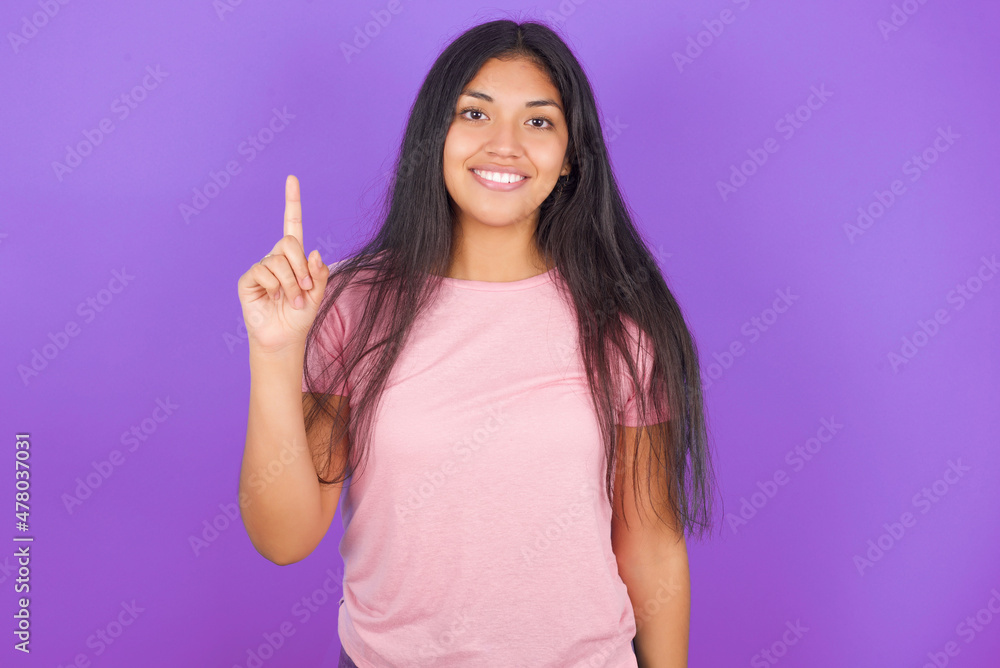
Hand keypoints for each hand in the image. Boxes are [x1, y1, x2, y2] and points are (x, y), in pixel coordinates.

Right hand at [237, 174, 329, 354]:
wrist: (284, 337)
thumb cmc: (300, 316)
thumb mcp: (317, 294)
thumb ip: (319, 274)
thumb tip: (315, 253)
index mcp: (294, 257)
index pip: (292, 224)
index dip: (292, 202)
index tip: (292, 179)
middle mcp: (276, 258)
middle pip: (289, 242)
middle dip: (301, 266)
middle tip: (305, 287)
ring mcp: (261, 268)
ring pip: (278, 261)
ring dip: (291, 282)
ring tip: (292, 300)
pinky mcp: (248, 279)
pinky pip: (263, 271)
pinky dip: (276, 286)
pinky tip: (276, 298)